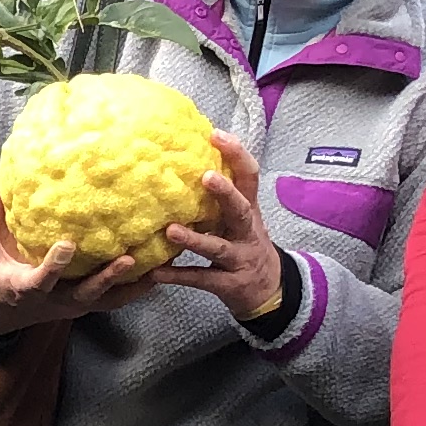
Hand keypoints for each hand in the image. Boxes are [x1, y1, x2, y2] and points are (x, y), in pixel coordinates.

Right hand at [0, 175, 163, 336]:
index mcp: (22, 288)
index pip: (40, 280)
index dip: (54, 265)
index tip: (67, 245)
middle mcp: (51, 301)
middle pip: (84, 295)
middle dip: (107, 279)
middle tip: (129, 259)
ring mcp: (69, 306)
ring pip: (105, 300)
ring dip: (133, 284)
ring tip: (161, 264)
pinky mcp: (82, 306)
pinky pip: (113, 299)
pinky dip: (136, 287)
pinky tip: (159, 269)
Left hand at [122, 136, 285, 321]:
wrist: (270, 290)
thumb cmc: (246, 246)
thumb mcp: (242, 220)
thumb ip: (222, 198)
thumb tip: (190, 162)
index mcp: (250, 210)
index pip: (249, 176)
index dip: (236, 154)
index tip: (216, 135)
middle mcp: (247, 232)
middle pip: (241, 209)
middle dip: (226, 193)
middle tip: (206, 176)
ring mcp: (240, 258)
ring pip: (218, 247)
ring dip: (195, 239)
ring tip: (171, 230)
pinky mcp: (229, 284)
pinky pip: (201, 279)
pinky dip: (178, 275)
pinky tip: (155, 272)